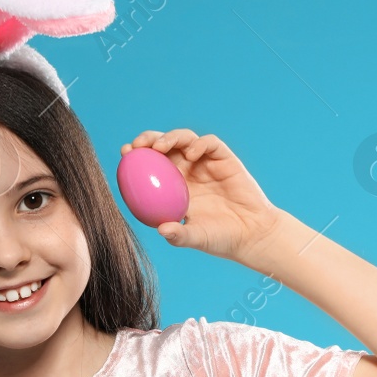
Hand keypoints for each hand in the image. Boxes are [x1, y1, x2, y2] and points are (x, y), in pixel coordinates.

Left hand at [122, 129, 286, 264]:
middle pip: (164, 145)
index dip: (137, 157)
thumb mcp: (196, 237)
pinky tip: (193, 154)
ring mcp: (206, 162)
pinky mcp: (224, 158)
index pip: (151, 166)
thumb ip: (179, 234)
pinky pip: (210, 143)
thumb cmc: (221, 238)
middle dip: (148, 139)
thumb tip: (161, 229)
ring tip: (161, 147)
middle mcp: (188, 171)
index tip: (124, 154)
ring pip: (184, 139)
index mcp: (175, 187)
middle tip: (138, 145)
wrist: (252, 234)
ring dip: (171, 137)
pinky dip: (199, 144)